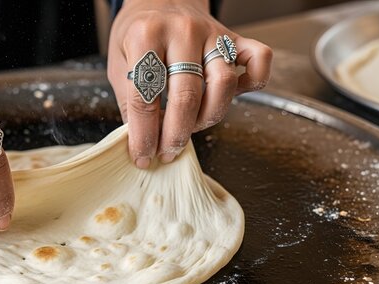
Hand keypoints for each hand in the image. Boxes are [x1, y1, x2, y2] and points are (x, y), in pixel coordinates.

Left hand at [107, 0, 272, 166]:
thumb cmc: (138, 34)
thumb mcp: (120, 63)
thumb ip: (130, 101)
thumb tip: (142, 141)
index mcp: (145, 36)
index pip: (144, 97)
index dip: (143, 136)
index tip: (143, 156)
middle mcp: (182, 32)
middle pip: (186, 96)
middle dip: (176, 135)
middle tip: (168, 151)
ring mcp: (212, 33)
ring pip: (223, 85)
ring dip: (208, 117)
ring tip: (191, 126)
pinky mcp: (234, 37)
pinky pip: (259, 61)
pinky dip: (253, 83)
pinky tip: (228, 96)